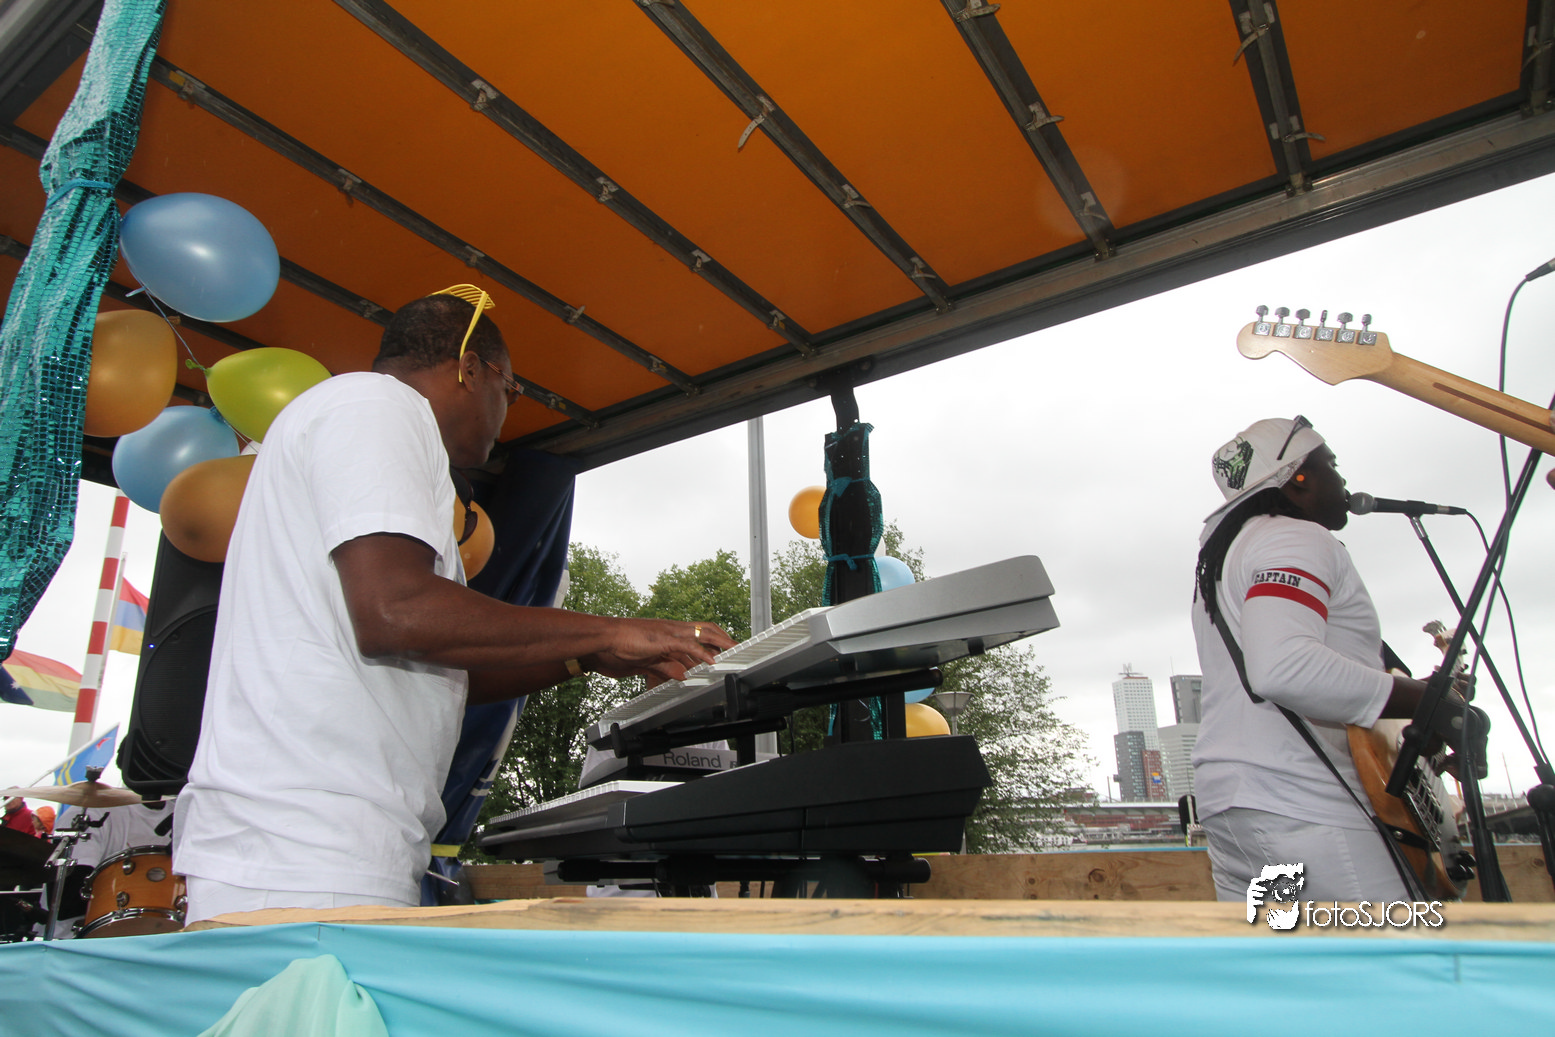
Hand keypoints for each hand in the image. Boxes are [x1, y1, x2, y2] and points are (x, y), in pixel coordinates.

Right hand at [583, 618, 736, 682]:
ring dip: (722, 642)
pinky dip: (702, 652)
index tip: (729, 648)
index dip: (716, 638)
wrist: (604, 638)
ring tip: (735, 651)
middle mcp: (673, 629)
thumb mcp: (649, 662)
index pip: (699, 632)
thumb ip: (665, 668)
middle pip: (708, 629)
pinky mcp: (664, 639)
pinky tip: (712, 660)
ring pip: (703, 633)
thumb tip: (680, 676)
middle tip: (740, 649)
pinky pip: (687, 645)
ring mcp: (670, 632)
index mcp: (670, 633)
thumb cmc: (621, 647)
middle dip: (726, 638)